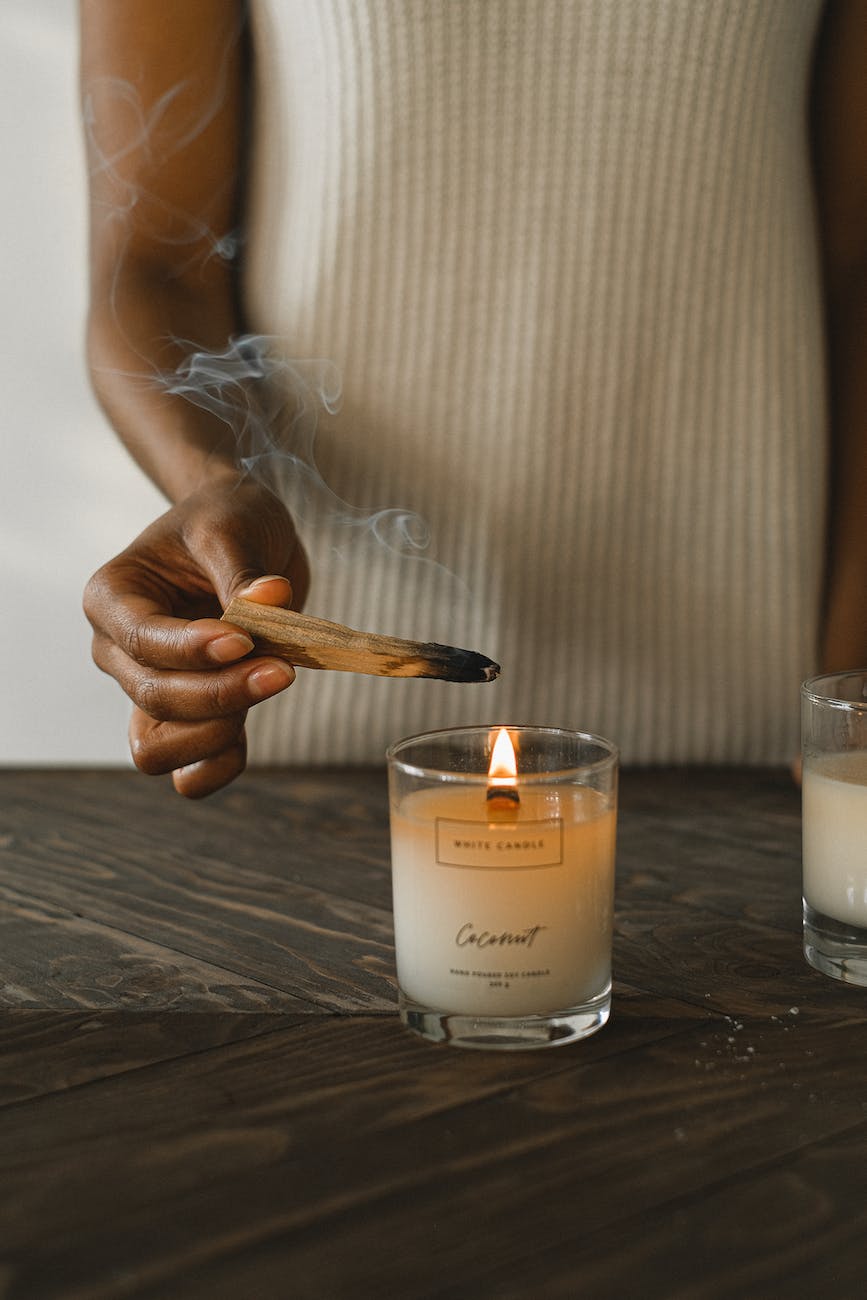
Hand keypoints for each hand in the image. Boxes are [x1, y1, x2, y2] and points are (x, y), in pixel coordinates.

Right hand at [83, 474, 309, 797]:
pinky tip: (249, 735)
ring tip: (269, 687)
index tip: (245, 641)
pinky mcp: (188, 716)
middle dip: (220, 691)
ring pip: (157, 747)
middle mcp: (118, 651)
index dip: (192, 651)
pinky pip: (187, 770)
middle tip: (283, 668)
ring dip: (215, 733)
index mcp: (112, 598)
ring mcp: (148, 689)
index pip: (142, 641)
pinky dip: (217, 765)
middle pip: (154, 697)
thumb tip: (270, 598)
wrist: (242, 534)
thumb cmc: (225, 520)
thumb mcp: (232, 527)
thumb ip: (243, 571)